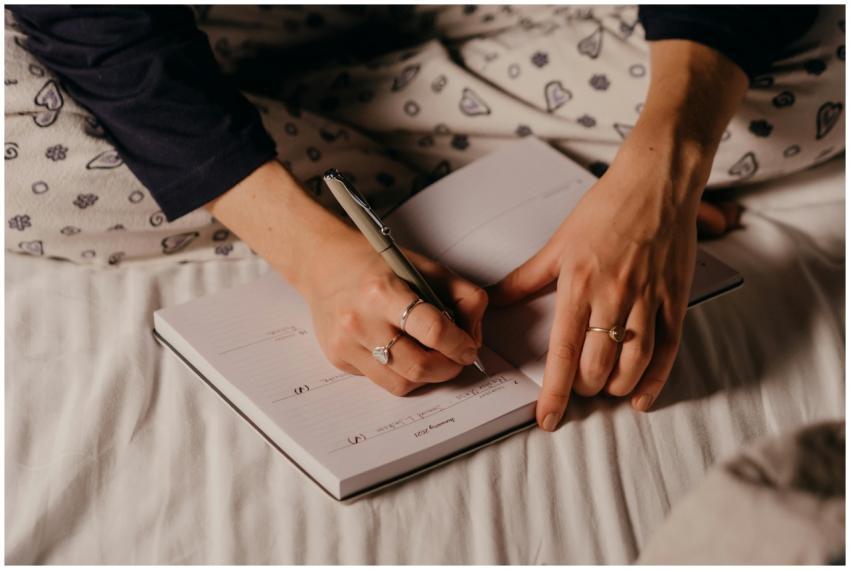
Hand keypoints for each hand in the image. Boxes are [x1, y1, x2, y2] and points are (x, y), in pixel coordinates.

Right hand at [205, 160, 484, 396]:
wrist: (322, 263)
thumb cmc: (376, 263)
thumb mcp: (424, 266)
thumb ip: (461, 294)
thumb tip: (474, 335)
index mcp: (383, 291)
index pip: (432, 329)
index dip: (460, 344)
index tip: (469, 347)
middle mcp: (360, 321)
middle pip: (419, 366)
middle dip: (448, 368)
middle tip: (458, 359)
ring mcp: (346, 344)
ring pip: (402, 384)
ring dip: (428, 377)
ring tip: (435, 359)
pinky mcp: (338, 359)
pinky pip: (381, 381)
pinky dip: (402, 374)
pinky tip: (404, 353)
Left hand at [491, 148, 700, 428]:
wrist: (654, 185)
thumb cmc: (603, 211)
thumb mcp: (557, 244)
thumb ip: (525, 280)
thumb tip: (492, 301)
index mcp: (578, 286)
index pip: (563, 352)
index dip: (555, 392)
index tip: (546, 419)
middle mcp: (613, 298)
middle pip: (599, 366)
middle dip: (586, 389)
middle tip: (579, 390)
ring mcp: (647, 300)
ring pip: (633, 364)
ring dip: (617, 387)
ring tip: (605, 390)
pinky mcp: (674, 300)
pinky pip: (667, 351)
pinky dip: (654, 380)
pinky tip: (640, 397)